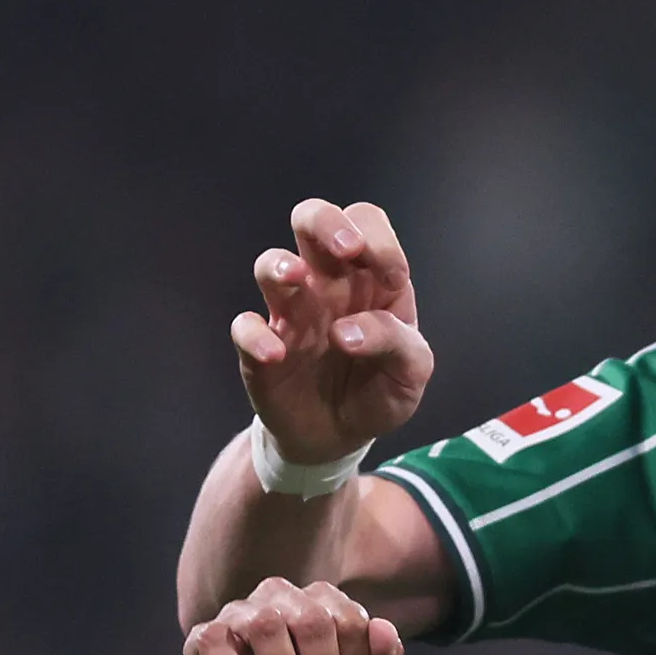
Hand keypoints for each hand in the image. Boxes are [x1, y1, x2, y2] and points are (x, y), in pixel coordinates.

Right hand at [230, 199, 432, 462]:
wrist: (341, 435)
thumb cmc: (380, 390)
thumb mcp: (411, 372)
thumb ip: (398, 343)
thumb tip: (347, 330)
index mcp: (370, 279)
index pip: (367, 224)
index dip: (379, 239)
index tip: (393, 277)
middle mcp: (327, 284)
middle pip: (312, 219)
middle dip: (326, 222)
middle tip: (345, 249)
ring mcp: (291, 312)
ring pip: (271, 263)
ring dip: (280, 264)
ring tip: (296, 278)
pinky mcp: (260, 346)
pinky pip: (244, 325)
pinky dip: (254, 334)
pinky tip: (276, 354)